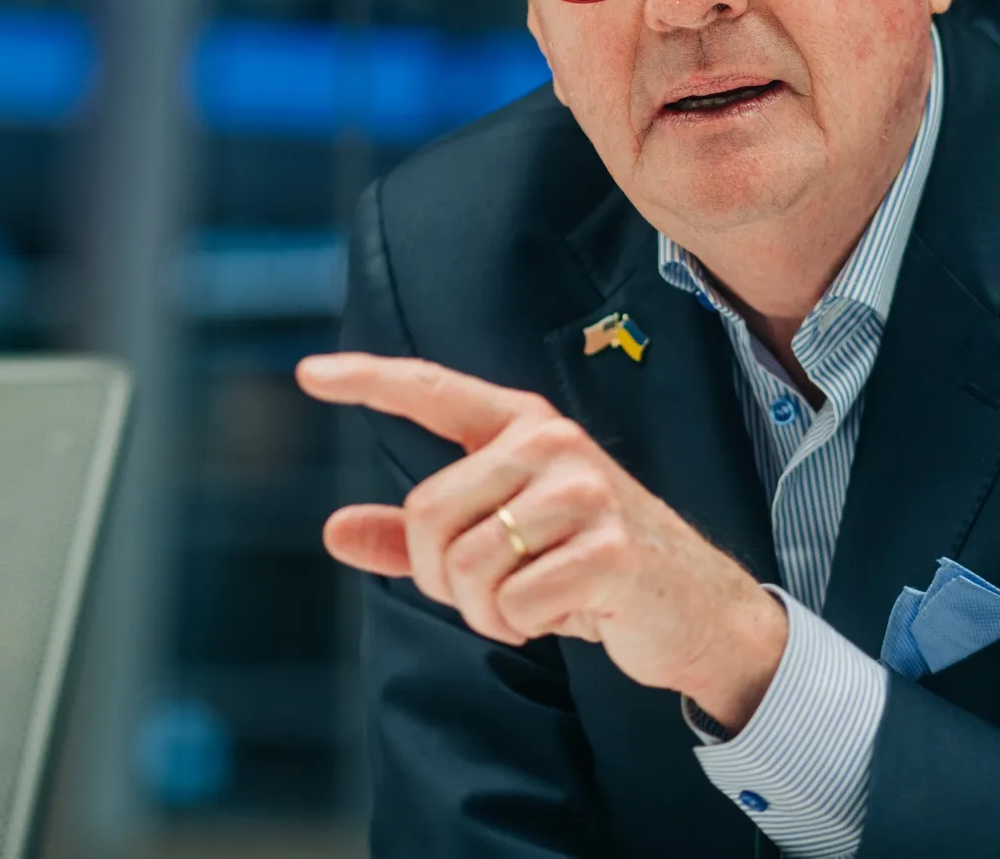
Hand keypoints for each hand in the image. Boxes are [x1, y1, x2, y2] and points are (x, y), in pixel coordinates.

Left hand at [298, 351, 787, 730]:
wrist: (691, 609)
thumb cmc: (586, 567)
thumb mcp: (499, 543)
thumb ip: (417, 537)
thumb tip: (333, 530)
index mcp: (523, 426)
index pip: (433, 391)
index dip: (368, 381)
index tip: (308, 374)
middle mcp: (552, 442)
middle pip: (428, 513)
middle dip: (441, 577)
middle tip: (491, 594)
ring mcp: (585, 491)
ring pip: (466, 564)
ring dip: (484, 611)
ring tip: (530, 604)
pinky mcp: (609, 547)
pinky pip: (514, 601)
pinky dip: (522, 625)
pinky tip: (563, 615)